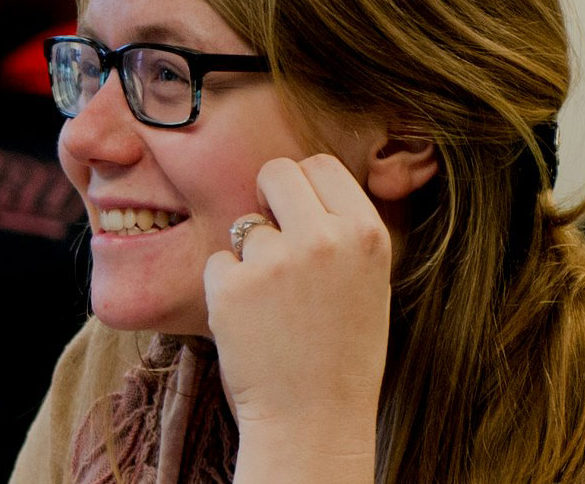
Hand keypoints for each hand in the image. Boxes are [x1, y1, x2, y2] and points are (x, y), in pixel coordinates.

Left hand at [203, 154, 388, 480]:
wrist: (314, 419)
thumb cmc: (341, 351)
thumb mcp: (366, 281)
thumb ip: (340, 230)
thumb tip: (300, 180)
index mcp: (366, 234)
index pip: (320, 166)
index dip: (301, 186)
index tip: (297, 212)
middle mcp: (324, 239)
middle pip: (275, 172)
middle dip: (266, 199)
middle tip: (271, 242)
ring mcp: (274, 261)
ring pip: (243, 225)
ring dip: (249, 256)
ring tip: (273, 304)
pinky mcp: (230, 286)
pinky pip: (217, 263)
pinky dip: (225, 288)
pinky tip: (251, 322)